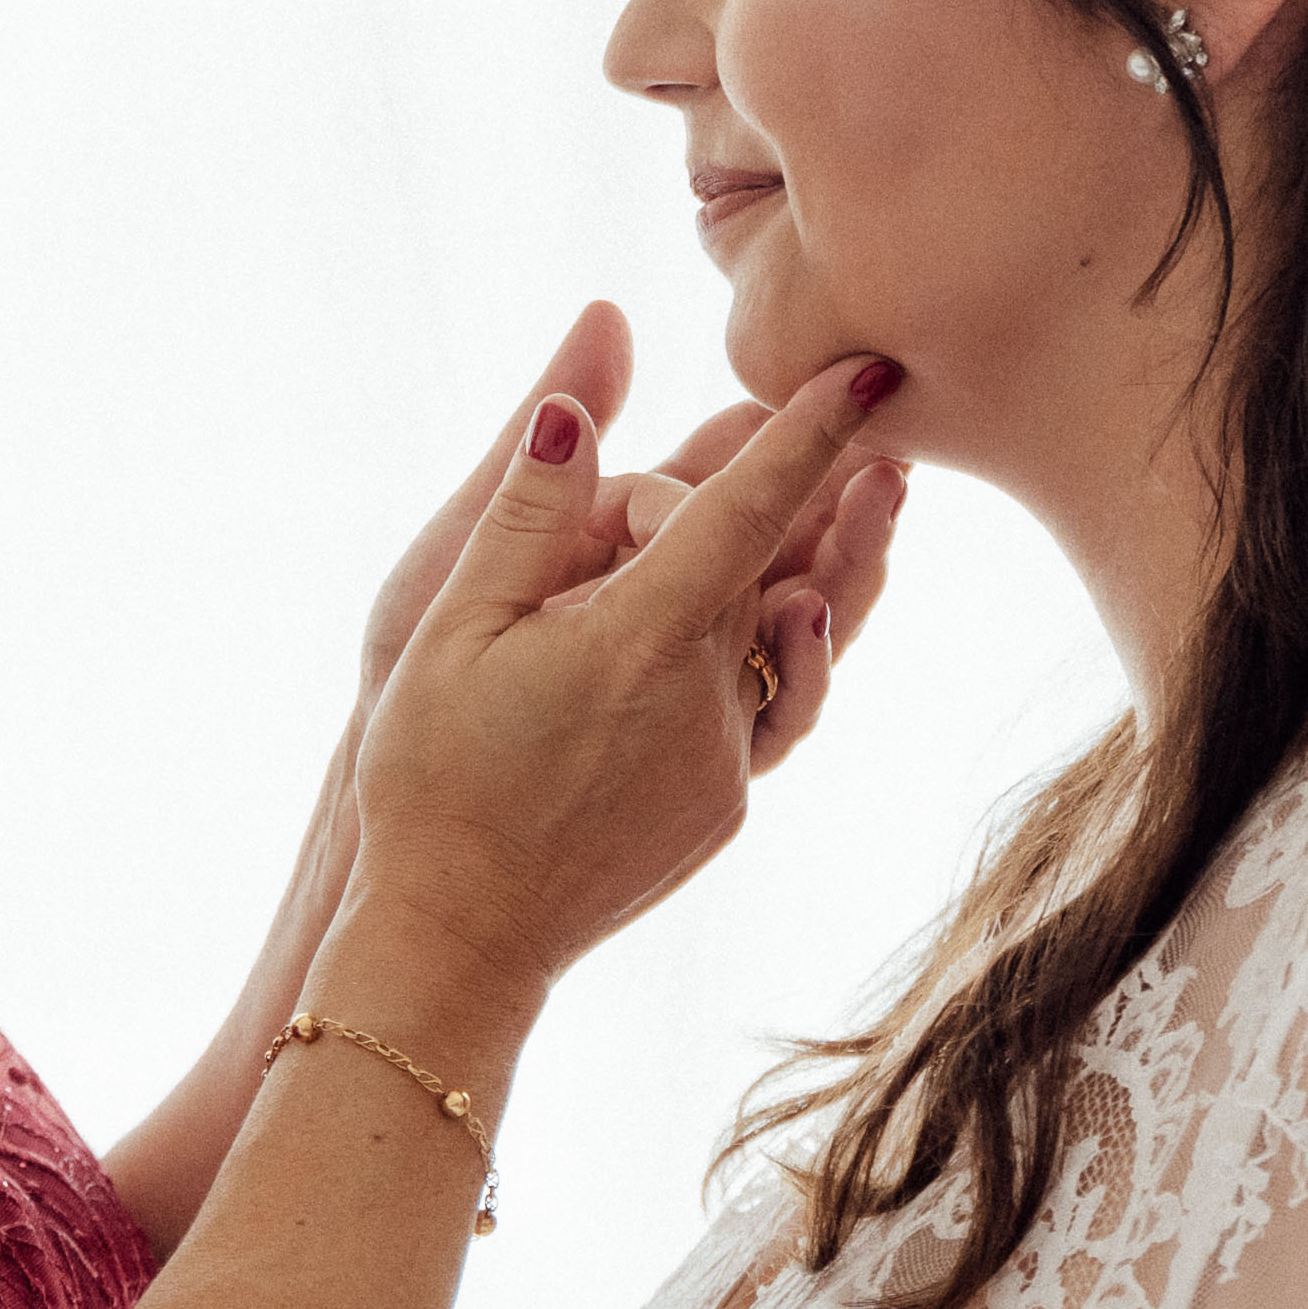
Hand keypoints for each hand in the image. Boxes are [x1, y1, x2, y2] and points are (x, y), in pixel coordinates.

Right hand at [343, 351, 902, 989]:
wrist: (461, 937)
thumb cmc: (432, 778)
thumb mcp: (447, 629)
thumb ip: (525, 514)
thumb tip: (571, 407)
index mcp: (636, 643)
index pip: (743, 511)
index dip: (807, 434)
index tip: (865, 370)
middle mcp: (704, 702)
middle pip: (764, 561)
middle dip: (755, 492)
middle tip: (764, 423)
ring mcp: (728, 762)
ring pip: (792, 632)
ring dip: (820, 558)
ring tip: (875, 495)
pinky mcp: (731, 805)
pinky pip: (779, 702)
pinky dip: (786, 647)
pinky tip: (785, 612)